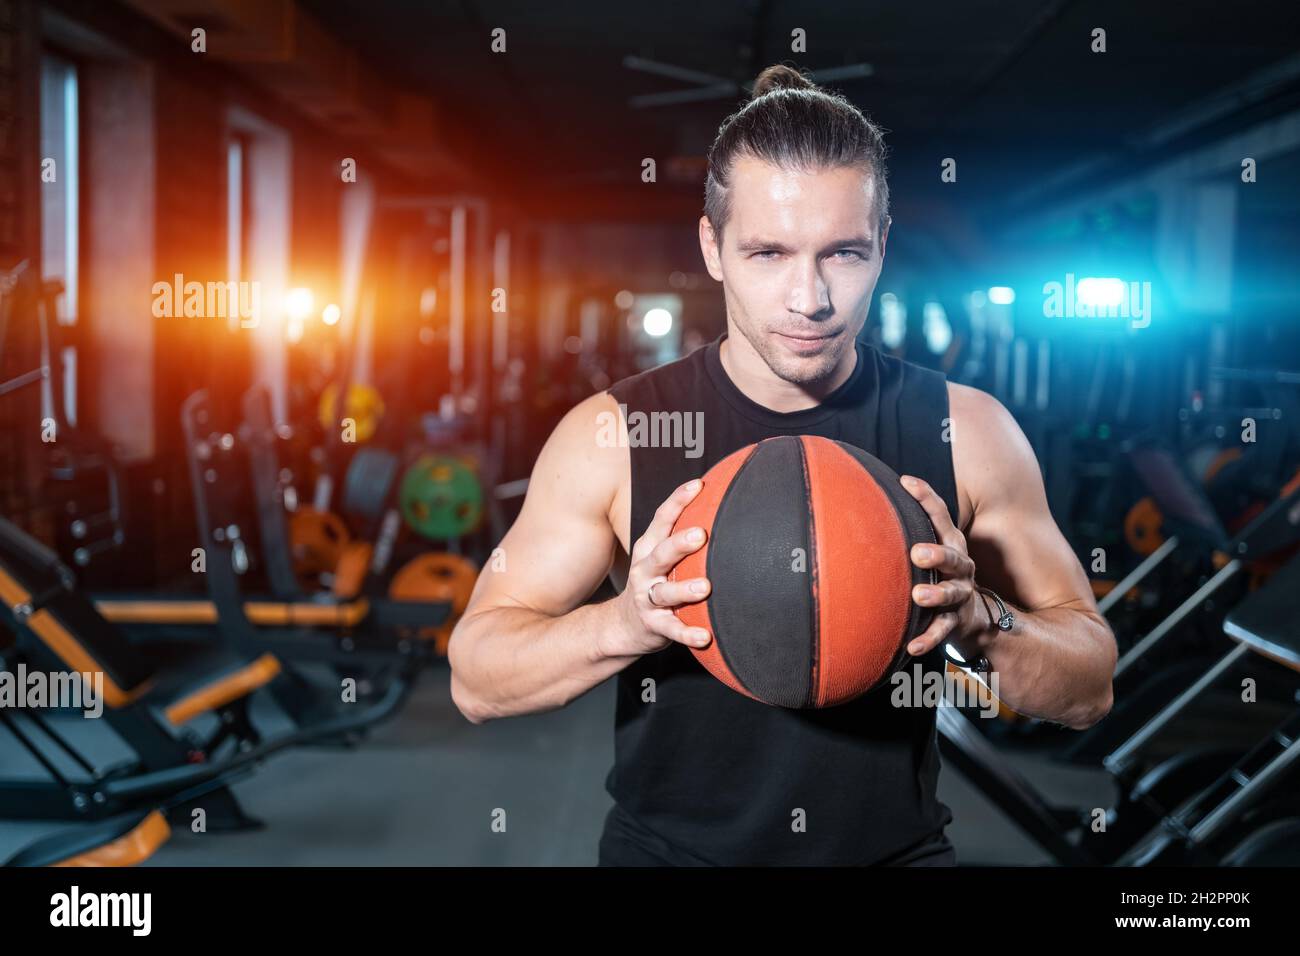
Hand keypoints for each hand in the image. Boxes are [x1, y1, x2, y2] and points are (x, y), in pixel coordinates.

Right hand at [600, 479, 713, 657]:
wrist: (622, 625)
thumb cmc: (653, 581)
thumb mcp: (659, 555)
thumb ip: (680, 534)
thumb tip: (717, 500)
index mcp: (649, 548)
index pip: (662, 519)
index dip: (678, 501)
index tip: (698, 485)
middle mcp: (646, 570)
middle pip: (662, 553)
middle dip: (680, 543)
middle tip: (701, 534)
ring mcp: (648, 598)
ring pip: (666, 592)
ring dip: (684, 589)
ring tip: (704, 587)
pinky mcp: (654, 625)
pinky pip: (672, 629)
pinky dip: (687, 633)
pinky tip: (704, 636)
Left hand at [899, 475, 982, 657]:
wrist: (971, 617)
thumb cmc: (939, 573)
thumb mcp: (931, 548)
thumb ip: (908, 528)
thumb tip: (866, 499)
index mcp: (951, 543)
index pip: (941, 516)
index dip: (926, 498)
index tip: (906, 482)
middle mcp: (961, 567)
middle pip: (954, 557)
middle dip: (938, 554)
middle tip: (917, 553)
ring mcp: (960, 594)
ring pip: (951, 594)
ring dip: (935, 594)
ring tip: (918, 596)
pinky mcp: (955, 621)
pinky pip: (941, 631)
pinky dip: (927, 639)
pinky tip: (912, 646)